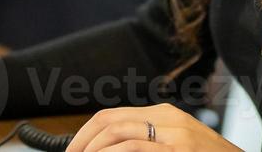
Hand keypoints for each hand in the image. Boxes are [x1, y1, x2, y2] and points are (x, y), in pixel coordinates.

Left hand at [67, 103, 242, 151]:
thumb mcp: (176, 145)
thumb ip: (148, 142)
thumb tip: (111, 148)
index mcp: (164, 114)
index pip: (111, 116)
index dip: (85, 135)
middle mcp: (168, 119)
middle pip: (110, 121)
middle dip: (82, 142)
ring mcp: (175, 135)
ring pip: (119, 132)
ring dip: (93, 149)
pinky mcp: (180, 150)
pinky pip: (136, 147)